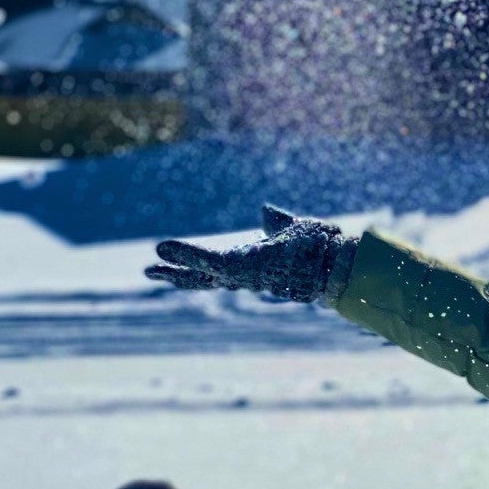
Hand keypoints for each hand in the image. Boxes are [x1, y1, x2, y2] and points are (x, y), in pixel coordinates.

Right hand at [146, 205, 353, 304]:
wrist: (339, 260)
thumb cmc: (323, 249)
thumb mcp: (293, 230)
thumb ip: (277, 222)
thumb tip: (265, 210)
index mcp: (256, 264)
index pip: (221, 268)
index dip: (197, 264)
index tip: (177, 261)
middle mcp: (248, 275)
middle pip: (205, 279)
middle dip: (179, 276)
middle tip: (150, 271)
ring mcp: (244, 274)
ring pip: (203, 274)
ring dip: (177, 269)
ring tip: (150, 266)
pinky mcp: (243, 267)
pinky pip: (209, 262)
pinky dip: (186, 256)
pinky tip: (164, 249)